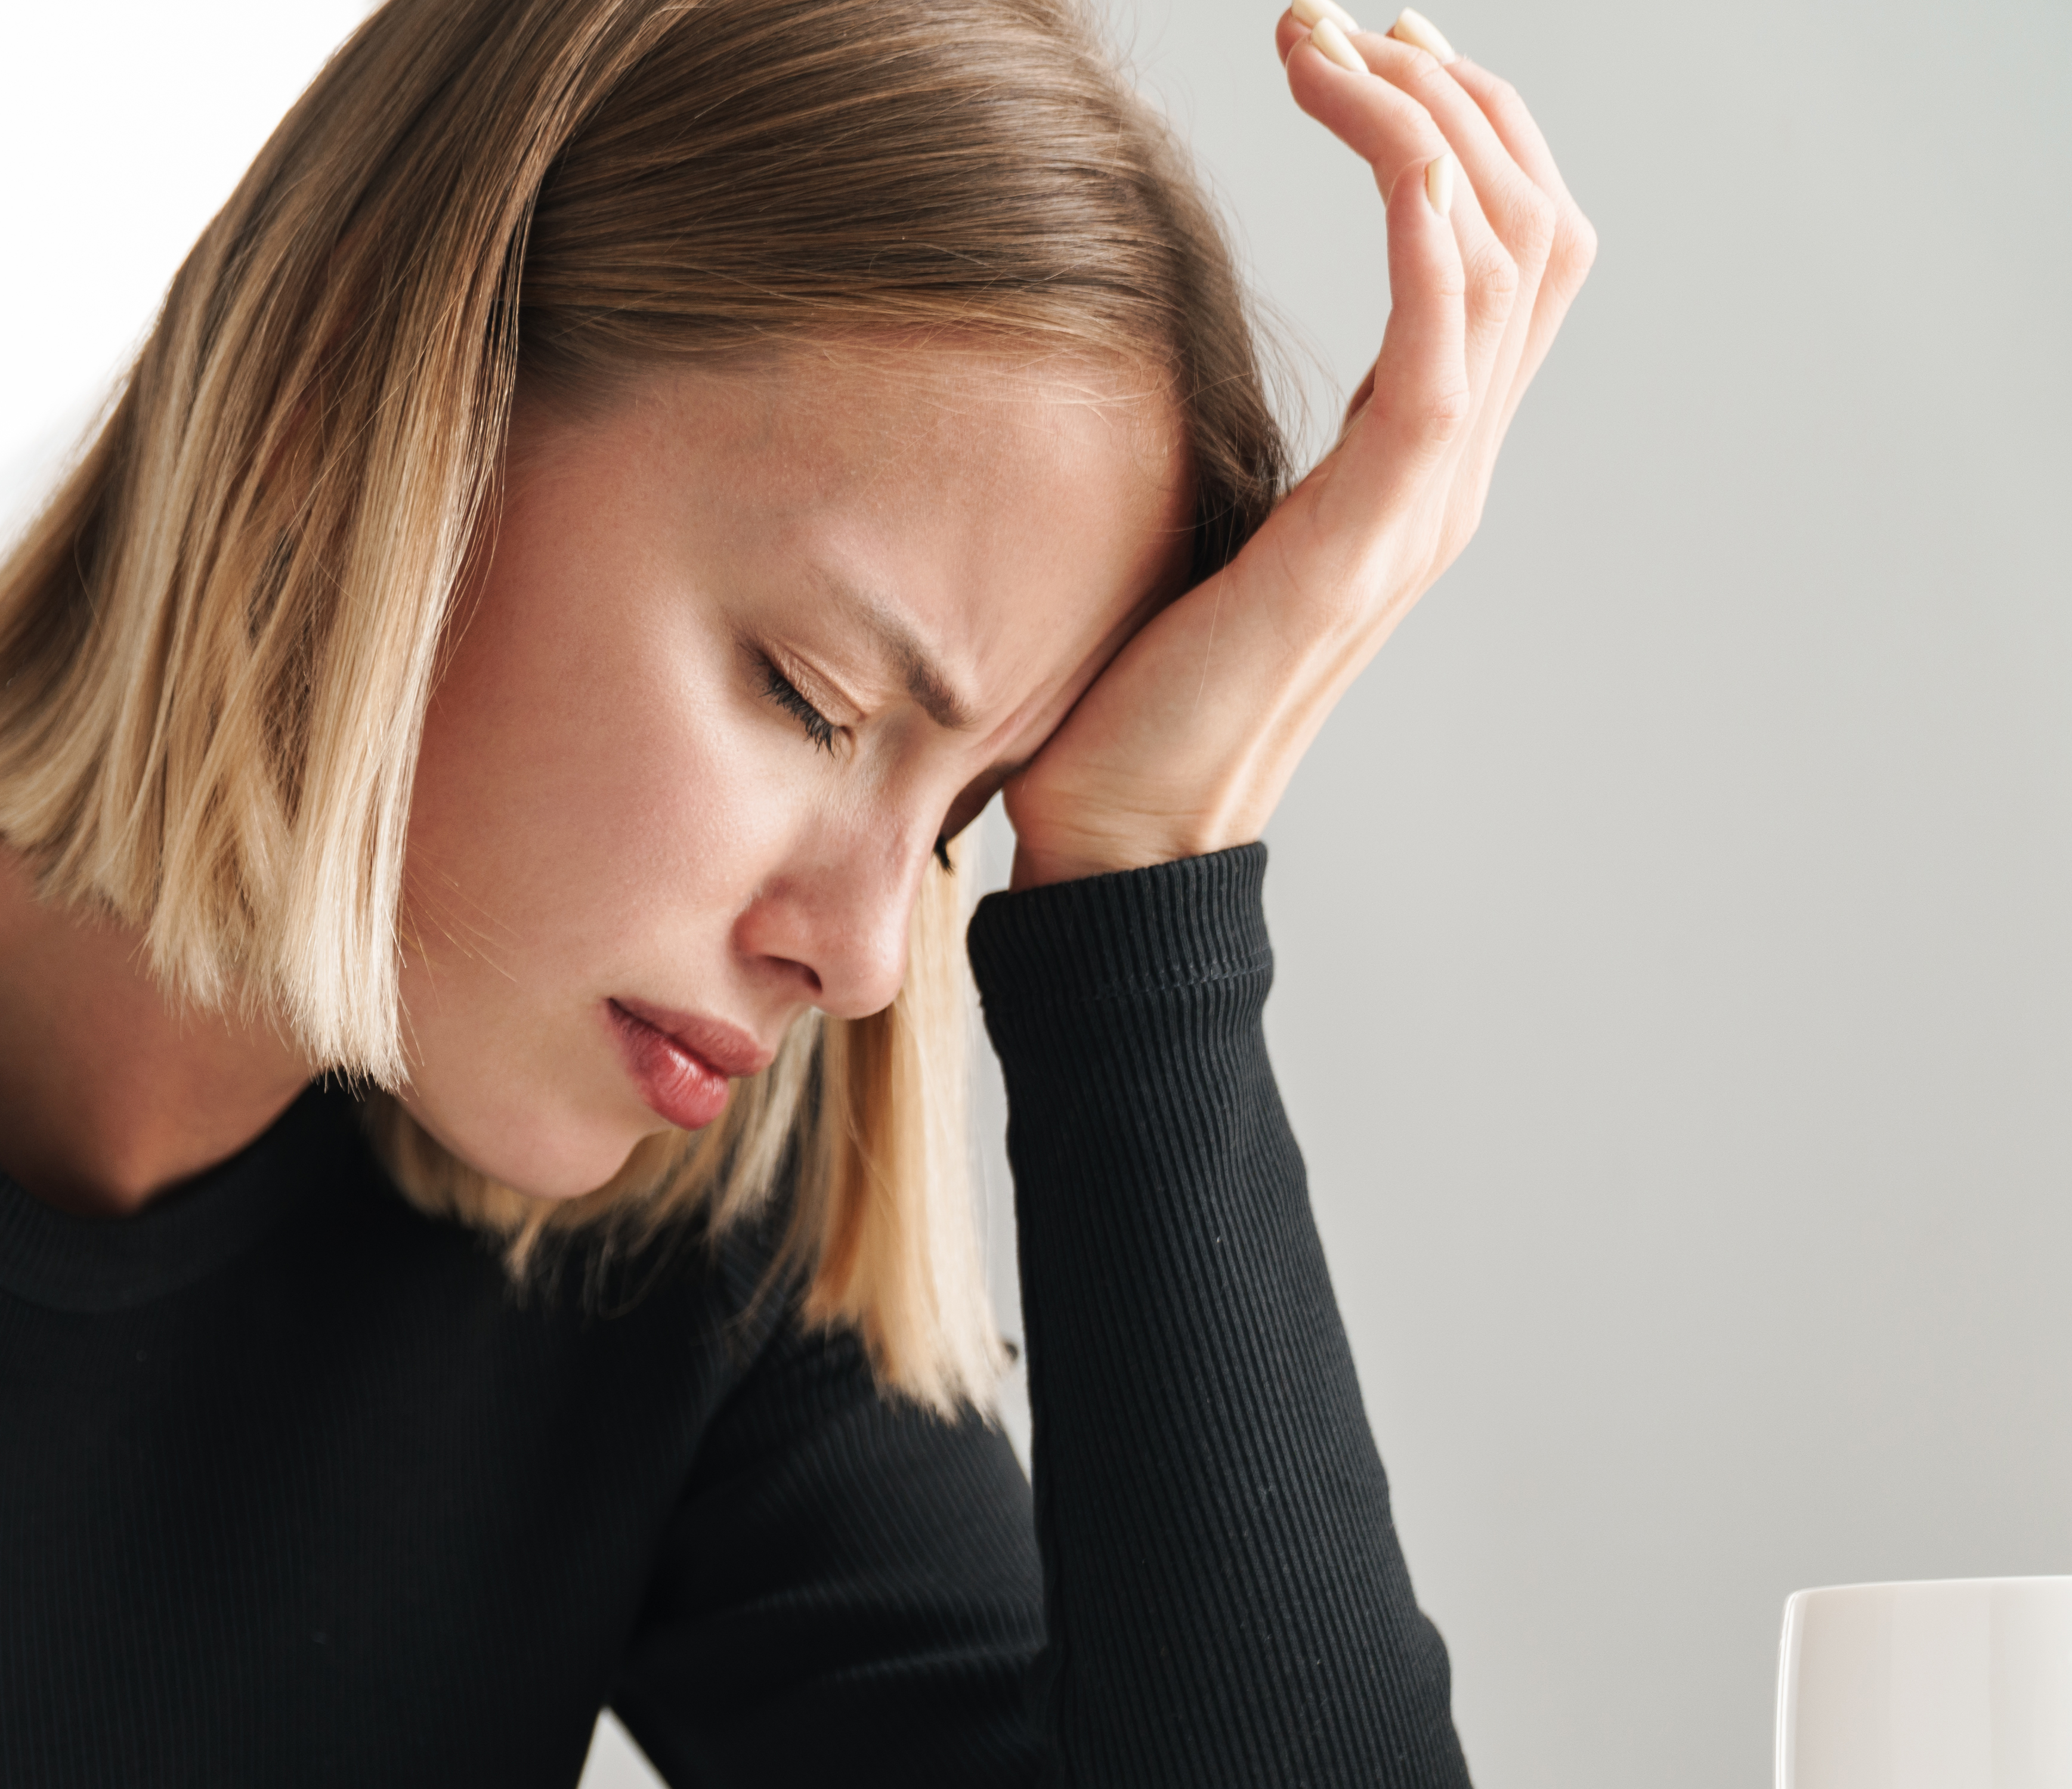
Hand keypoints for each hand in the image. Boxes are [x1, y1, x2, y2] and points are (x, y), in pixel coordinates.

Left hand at [1003, 3, 1596, 888]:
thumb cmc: (1130, 698)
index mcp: (1416, 465)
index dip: (1460, 138)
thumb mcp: (1204, 533)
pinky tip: (1375, 137)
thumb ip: (1245, 452)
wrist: (1122, 838)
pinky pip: (1446, 333)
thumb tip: (1169, 366)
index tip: (1372, 55)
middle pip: (1537, 228)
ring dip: (1430, 123)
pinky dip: (1424, 215)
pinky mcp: (1376, 522)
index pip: (1504, 258)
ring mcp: (1429, 496)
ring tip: (1340, 41)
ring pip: (1509, 252)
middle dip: (1462, 101)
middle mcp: (1450, 469)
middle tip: (1358, 22)